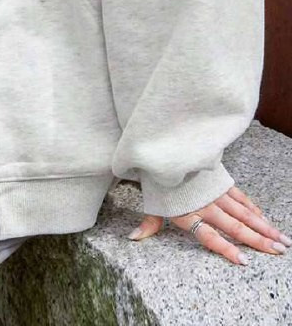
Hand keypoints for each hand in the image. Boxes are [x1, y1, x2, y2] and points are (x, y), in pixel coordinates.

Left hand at [127, 185, 291, 264]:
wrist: (164, 148)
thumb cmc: (157, 179)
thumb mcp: (152, 202)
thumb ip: (149, 224)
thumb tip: (133, 238)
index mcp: (188, 213)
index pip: (210, 236)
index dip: (226, 249)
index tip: (244, 261)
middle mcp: (205, 204)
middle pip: (234, 226)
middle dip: (257, 240)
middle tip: (277, 251)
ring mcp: (215, 192)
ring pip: (243, 212)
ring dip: (262, 226)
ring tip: (280, 239)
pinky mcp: (220, 181)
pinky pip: (239, 197)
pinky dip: (252, 208)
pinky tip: (264, 218)